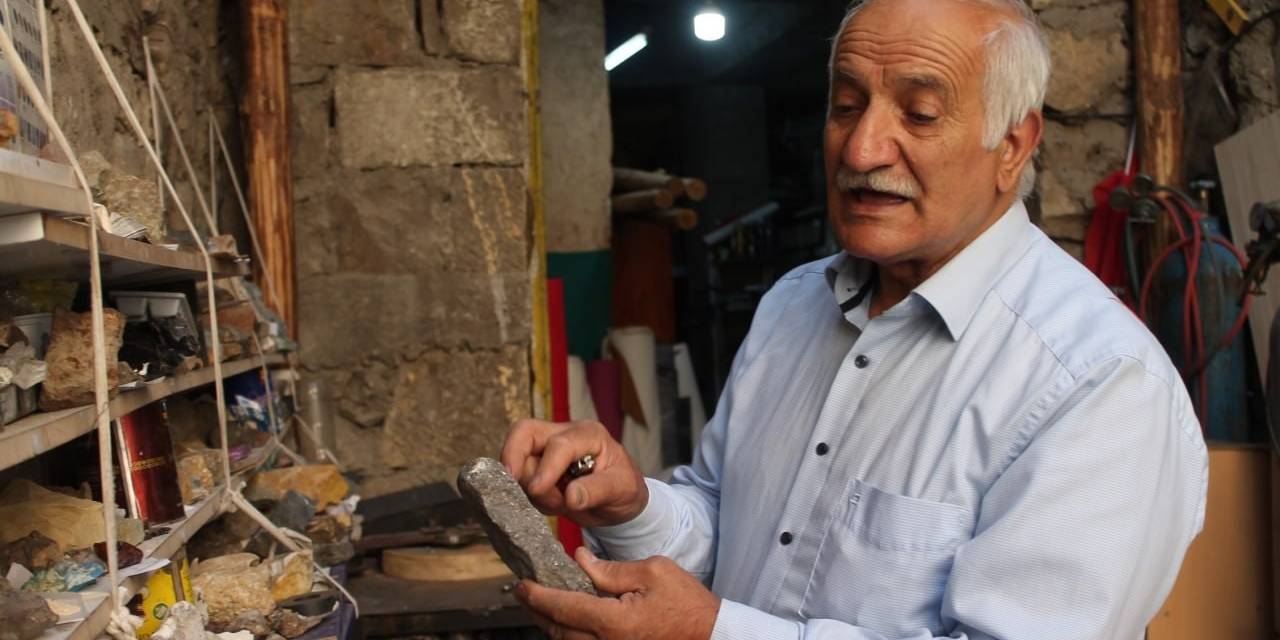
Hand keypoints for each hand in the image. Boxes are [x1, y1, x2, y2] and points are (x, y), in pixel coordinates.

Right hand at [501, 419, 647, 526]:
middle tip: (522, 489)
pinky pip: (519, 478)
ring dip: (527, 485)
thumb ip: (598, 491)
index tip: (537, 490)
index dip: (545, 468)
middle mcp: (564, 434)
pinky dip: (528, 495)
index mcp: (589, 434)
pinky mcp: (537, 466)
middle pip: (524, 433)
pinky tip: (552, 504)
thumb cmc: (624, 488)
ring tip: (557, 503)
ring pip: (517, 457)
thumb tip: (571, 496)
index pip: (558, 444)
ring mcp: (547, 449)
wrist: (618, 501)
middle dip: (516, 460)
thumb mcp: (623, 489)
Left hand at [515, 547, 720, 639]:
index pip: (564, 607)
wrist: (711, 635)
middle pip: (558, 631)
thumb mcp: (652, 572)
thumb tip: (580, 560)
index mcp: (613, 622)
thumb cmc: (687, 602)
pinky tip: (565, 620)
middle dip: (537, 611)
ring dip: (550, 624)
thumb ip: (611, 568)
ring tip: (538, 604)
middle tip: (522, 592)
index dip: (538, 596)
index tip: (521, 584)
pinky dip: (569, 633)